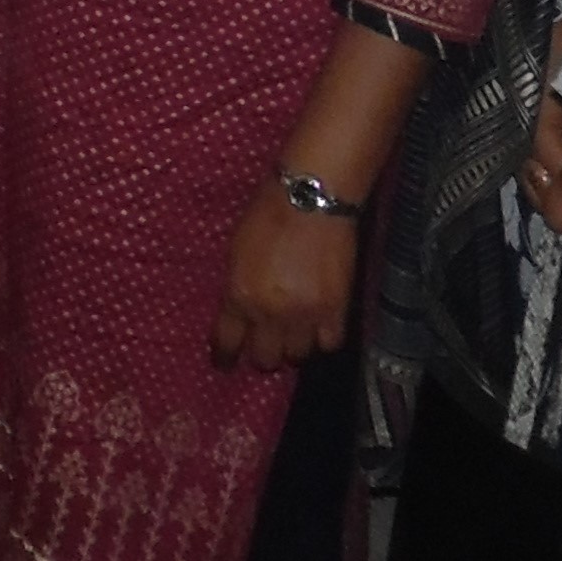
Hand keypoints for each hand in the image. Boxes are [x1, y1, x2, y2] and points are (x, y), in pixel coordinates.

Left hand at [211, 182, 360, 370]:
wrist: (311, 197)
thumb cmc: (267, 214)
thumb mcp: (237, 252)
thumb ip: (238, 288)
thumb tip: (236, 313)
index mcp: (239, 296)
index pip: (227, 343)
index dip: (225, 358)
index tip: (225, 363)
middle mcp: (269, 313)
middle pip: (265, 359)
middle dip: (263, 355)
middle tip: (267, 346)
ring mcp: (304, 315)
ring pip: (298, 356)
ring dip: (294, 348)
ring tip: (296, 335)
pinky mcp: (336, 309)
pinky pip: (329, 344)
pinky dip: (324, 339)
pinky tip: (321, 328)